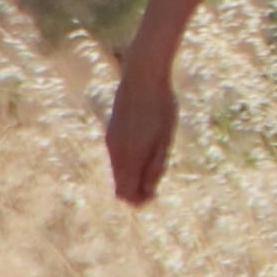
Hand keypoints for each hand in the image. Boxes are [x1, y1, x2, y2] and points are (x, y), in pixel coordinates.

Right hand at [105, 50, 178, 204]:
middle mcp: (115, 152)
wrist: (143, 75)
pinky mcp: (112, 130)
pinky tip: (146, 146)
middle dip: (136, 190)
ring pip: (117, 171)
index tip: (155, 194)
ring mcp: (111, 140)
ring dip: (133, 174)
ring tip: (154, 161)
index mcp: (128, 157)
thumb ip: (155, 167)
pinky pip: (117, 156)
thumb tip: (147, 191)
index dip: (139, 200)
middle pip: (119, 185)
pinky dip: (129, 161)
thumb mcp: (165, 140)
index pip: (125, 194)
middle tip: (155, 183)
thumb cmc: (161, 107)